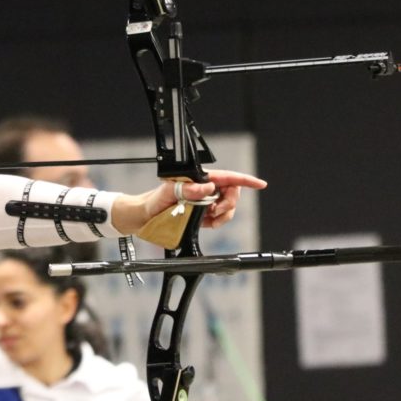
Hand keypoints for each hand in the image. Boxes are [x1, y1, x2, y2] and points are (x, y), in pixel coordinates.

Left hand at [113, 169, 266, 234]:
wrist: (141, 218)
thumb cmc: (151, 202)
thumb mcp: (166, 194)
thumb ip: (186, 190)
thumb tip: (207, 188)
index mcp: (197, 180)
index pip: (226, 177)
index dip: (244, 180)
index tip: (259, 184)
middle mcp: (202, 189)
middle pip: (230, 193)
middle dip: (228, 203)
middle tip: (214, 212)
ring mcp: (202, 202)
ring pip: (226, 208)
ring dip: (222, 215)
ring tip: (208, 219)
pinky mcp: (201, 214)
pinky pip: (218, 218)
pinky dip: (216, 222)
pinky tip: (205, 223)